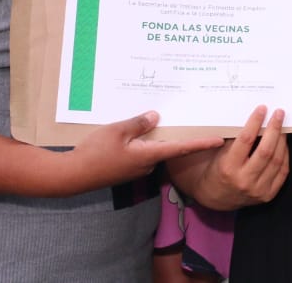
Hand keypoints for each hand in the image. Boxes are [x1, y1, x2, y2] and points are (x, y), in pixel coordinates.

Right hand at [63, 111, 223, 195]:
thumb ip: (139, 123)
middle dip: (181, 134)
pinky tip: (142, 128)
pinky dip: (146, 140)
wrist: (72, 175)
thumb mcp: (117, 131)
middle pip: (170, 147)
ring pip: (155, 148)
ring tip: (168, 117)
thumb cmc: (95, 153)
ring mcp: (136, 167)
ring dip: (162, 136)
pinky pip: (142, 150)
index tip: (219, 139)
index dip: (201, 143)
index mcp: (149, 155)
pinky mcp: (126, 167)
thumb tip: (157, 116)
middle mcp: (147, 164)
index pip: (181, 148)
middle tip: (195, 118)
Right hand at [165, 105, 288, 209]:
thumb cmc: (218, 170)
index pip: (246, 140)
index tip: (262, 109)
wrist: (216, 197)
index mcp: (228, 168)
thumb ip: (236, 139)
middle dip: (274, 129)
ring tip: (282, 126)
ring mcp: (258, 190)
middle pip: (265, 151)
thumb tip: (254, 118)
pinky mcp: (268, 195)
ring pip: (277, 160)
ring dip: (282, 140)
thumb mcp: (220, 154)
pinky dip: (284, 155)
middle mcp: (244, 180)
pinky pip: (282, 171)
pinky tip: (283, 144)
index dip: (255, 122)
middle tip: (279, 114)